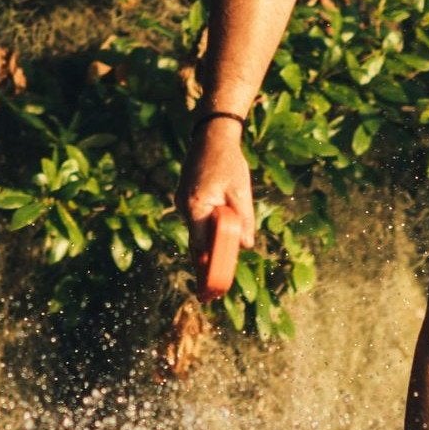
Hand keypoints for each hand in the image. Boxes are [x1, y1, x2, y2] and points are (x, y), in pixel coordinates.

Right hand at [183, 121, 256, 295]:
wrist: (211, 137)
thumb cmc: (229, 162)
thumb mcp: (241, 191)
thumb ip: (244, 219)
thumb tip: (246, 246)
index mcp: (196, 206)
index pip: (200, 245)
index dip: (206, 268)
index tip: (210, 287)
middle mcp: (184, 207)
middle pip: (195, 243)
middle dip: (203, 267)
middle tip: (210, 292)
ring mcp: (182, 202)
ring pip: (195, 233)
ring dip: (205, 251)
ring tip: (214, 276)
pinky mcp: (185, 198)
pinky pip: (195, 223)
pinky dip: (204, 236)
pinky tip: (213, 249)